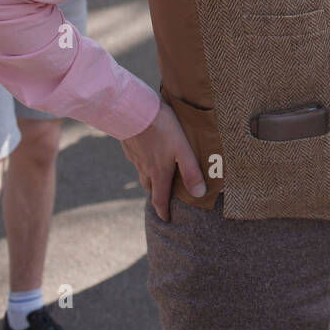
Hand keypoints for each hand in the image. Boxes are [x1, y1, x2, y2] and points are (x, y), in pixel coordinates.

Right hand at [120, 101, 205, 221]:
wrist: (133, 110)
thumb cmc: (162, 128)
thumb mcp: (182, 149)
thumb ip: (191, 171)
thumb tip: (199, 194)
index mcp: (158, 172)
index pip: (160, 199)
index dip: (163, 211)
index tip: (166, 219)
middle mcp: (144, 168)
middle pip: (150, 187)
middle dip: (157, 196)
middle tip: (164, 199)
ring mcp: (135, 157)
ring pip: (142, 174)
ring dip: (150, 180)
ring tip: (157, 178)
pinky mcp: (130, 146)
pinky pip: (137, 160)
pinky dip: (143, 164)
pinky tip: (148, 155)